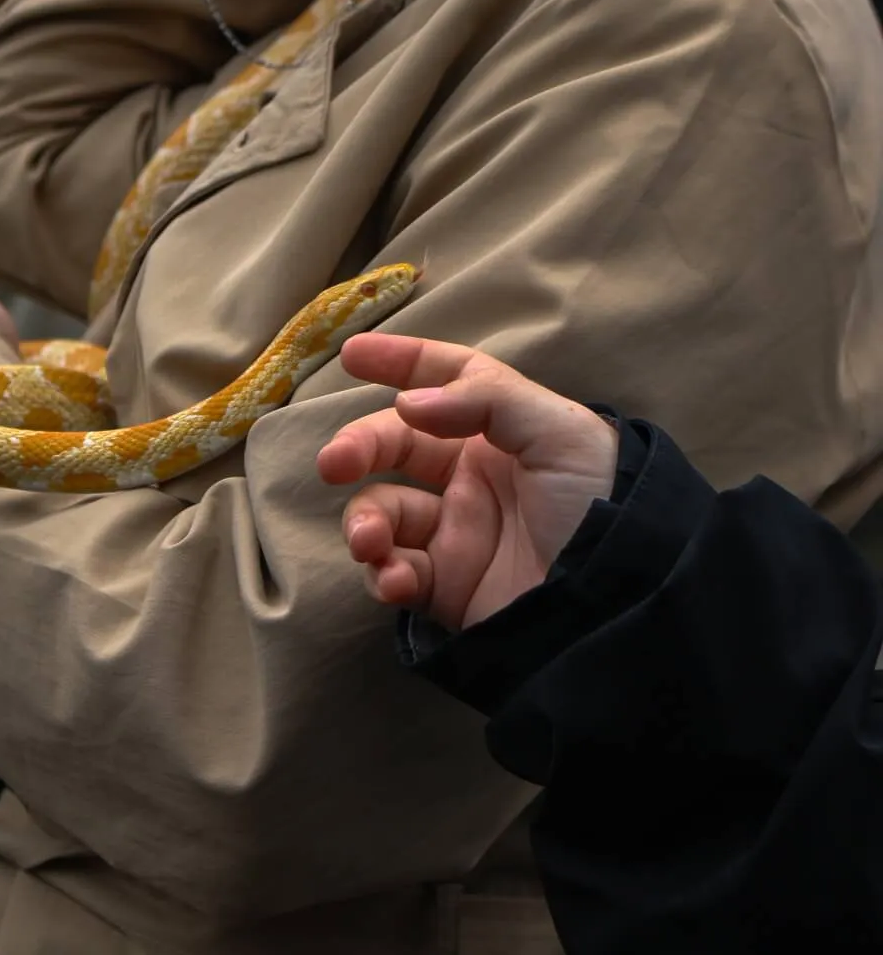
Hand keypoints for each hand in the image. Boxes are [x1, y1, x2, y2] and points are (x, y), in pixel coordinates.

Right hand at [317, 334, 617, 631]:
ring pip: (381, 512)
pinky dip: (383, 575)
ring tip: (371, 542)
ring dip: (364, 523)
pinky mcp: (446, 586)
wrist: (620, 599)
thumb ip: (486, 400)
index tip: (352, 355)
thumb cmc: (600, 500)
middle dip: (357, 448)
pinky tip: (399, 580)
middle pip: (393, 445)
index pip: (443, 381)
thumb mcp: (561, 432)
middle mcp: (471, 475)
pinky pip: (393, 572)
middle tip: (334, 464)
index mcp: (501, 430)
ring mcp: (455, 531)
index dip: (400, 362)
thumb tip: (408, 403)